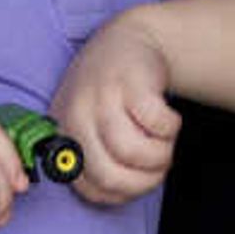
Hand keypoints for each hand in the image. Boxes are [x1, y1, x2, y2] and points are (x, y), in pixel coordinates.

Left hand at [53, 15, 182, 204]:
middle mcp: (76, 116)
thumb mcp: (90, 126)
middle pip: (110, 175)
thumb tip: (118, 193)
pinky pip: (157, 124)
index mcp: (63, 135)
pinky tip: (169, 119)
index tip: (141, 178)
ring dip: (161, 155)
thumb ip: (95, 162)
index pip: (91, 188)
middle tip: (159, 165)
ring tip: (165, 142)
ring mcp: (102, 97)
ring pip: (133, 152)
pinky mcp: (131, 82)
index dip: (126, 193)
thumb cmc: (110, 94)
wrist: (128, 40)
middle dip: (146, 180)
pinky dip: (171, 129)